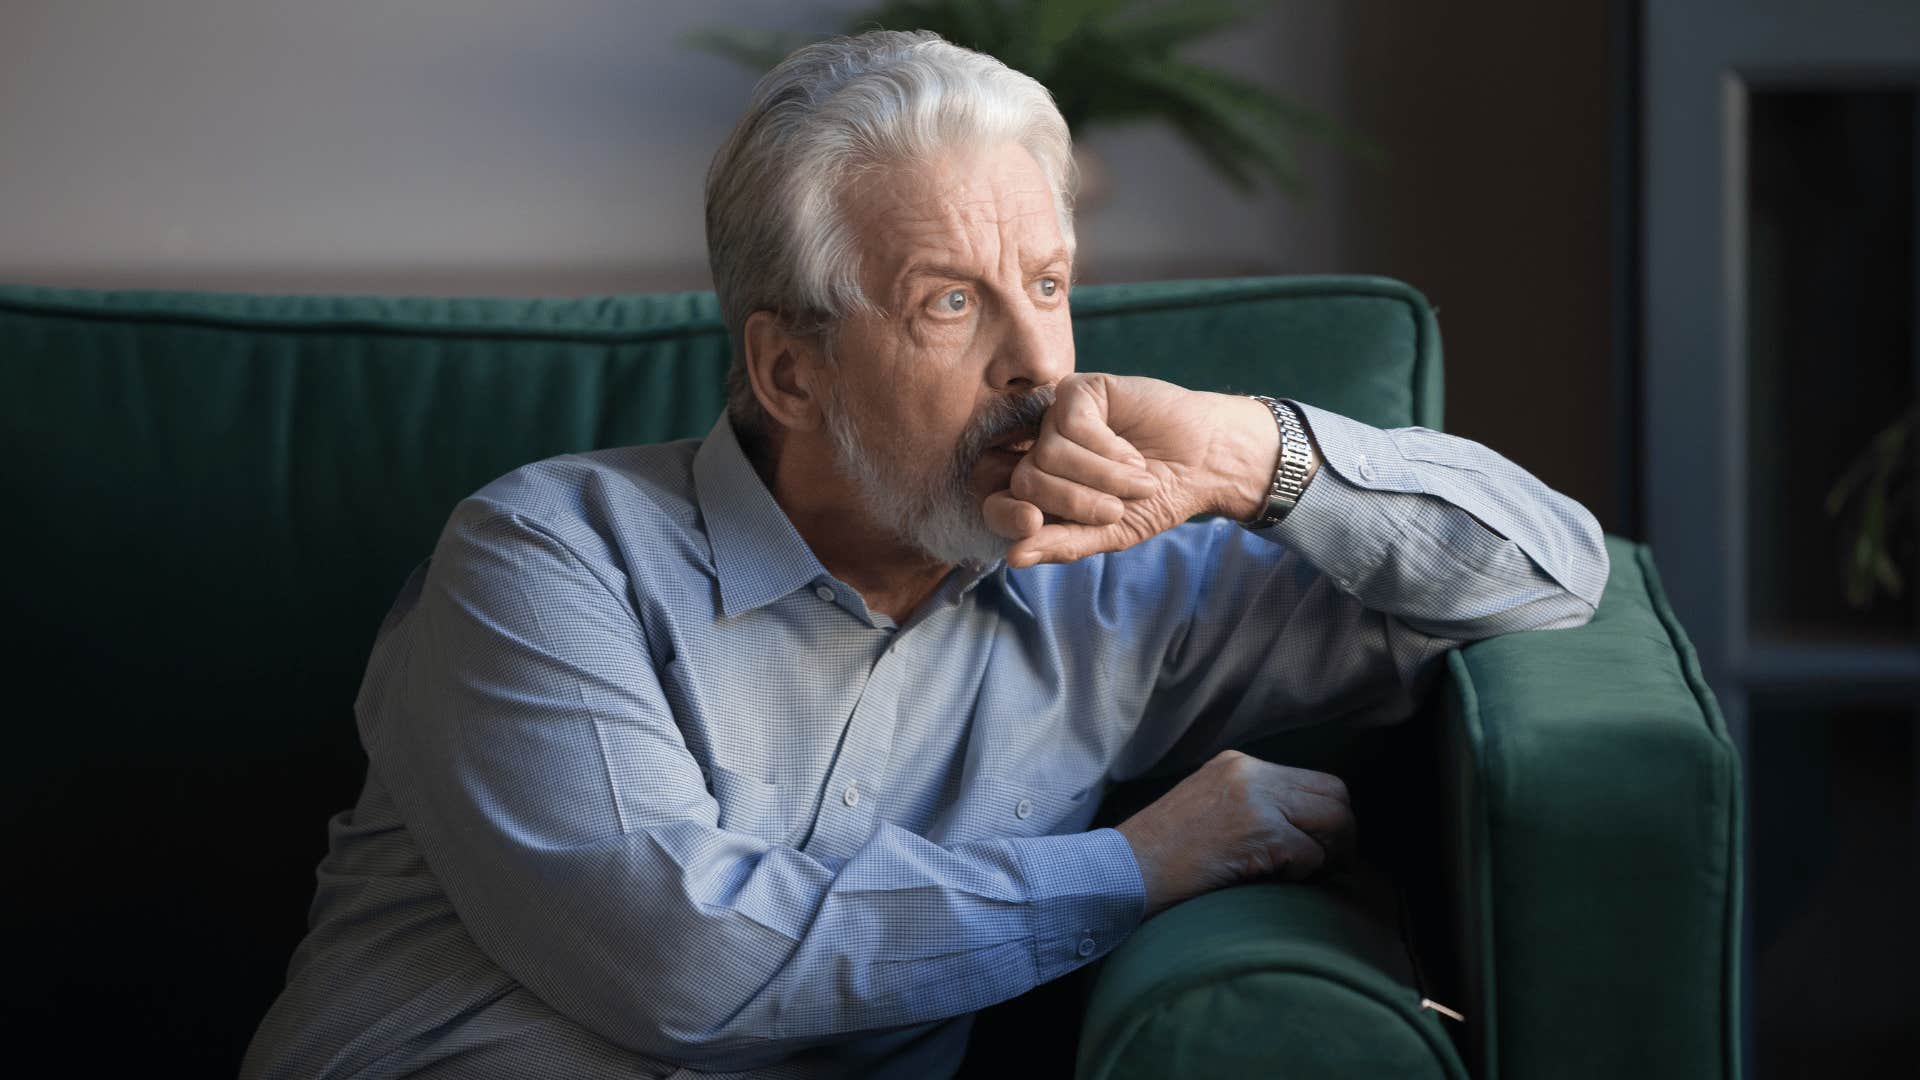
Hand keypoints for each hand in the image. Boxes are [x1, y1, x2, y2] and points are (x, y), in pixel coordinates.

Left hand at [981, 373, 1278, 567]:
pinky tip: (1132, 453)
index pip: (995, 502)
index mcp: (1040, 491)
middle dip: (1074, 502)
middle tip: (1116, 510)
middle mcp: (1040, 452)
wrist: (1204, 463)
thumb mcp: (1110, 533)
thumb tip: (1012, 557)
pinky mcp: (1077, 392)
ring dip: (1102, 477)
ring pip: (1048, 454)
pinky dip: (1108, 451)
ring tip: (1139, 479)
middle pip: (1024, 480)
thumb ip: (1063, 544)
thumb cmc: (1156, 498)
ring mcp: (1056, 419)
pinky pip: (1071, 425)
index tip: (1031, 523)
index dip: (1006, 514)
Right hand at [1114, 750, 1355, 917]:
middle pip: (1334, 793)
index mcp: (1237, 764)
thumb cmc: (1158, 853)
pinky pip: (1310, 854)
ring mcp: (1255, 800)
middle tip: (1329, 864)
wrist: (1123, 870)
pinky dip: (1303, 875)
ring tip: (1309, 876)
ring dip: (1330, 853)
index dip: (1327, 815)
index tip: (1321, 846)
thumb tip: (1301, 828)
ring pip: (1333, 819)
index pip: (1314, 779)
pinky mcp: (1259, 832)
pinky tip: (1274, 883)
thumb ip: (1249, 804)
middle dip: (1341, 833)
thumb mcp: (1205, 807)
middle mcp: (1250, 772)